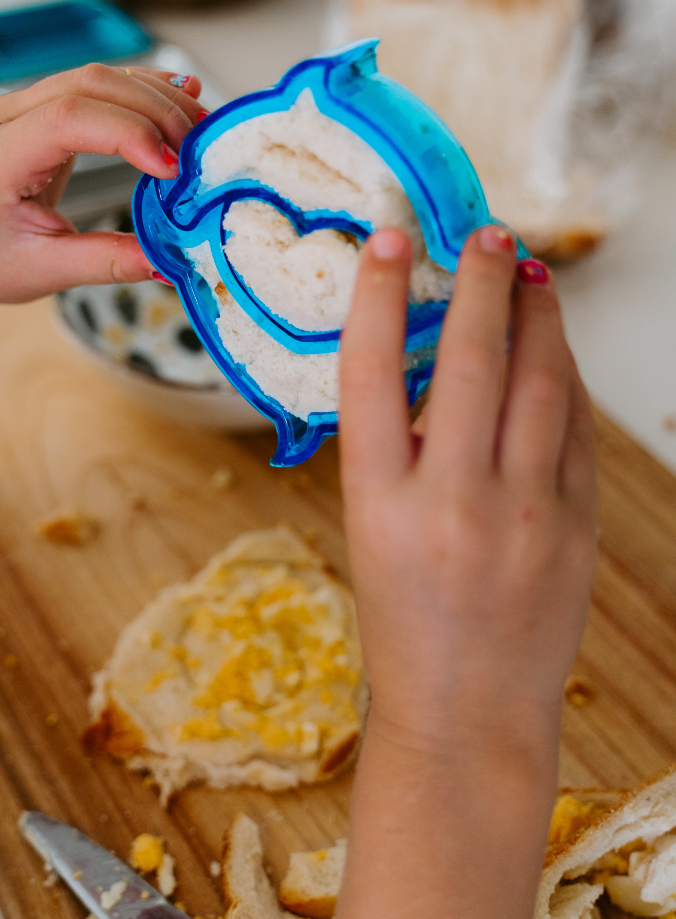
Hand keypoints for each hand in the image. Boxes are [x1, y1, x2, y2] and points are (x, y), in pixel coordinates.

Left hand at [0, 63, 202, 417]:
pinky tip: (180, 96)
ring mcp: (26, 105)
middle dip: (154, 111)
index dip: (128, 134)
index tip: (171, 171)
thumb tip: (168, 260)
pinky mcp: (47, 108)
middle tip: (200, 149)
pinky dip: (143, 90)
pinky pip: (99, 86)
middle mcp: (9, 117)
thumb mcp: (45, 272)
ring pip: (100, 78)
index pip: (69, 119)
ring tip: (202, 128)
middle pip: (92, 86)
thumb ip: (107, 262)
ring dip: (155, 97)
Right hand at [335, 225, 596, 918]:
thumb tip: (436, 361)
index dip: (377, 294)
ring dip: (537, 316)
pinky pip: (578, 428)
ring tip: (529, 276)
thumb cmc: (403, 621)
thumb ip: (399, 449)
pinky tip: (556, 351)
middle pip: (470, 359)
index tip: (387, 240)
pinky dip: (567, 377)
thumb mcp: (371, 529)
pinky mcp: (576, 527)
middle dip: (479, 281)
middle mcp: (452, 500)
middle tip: (483, 234)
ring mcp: (524, 514)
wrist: (465, 712)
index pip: (369, 371)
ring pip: (542, 382)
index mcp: (379, 502)